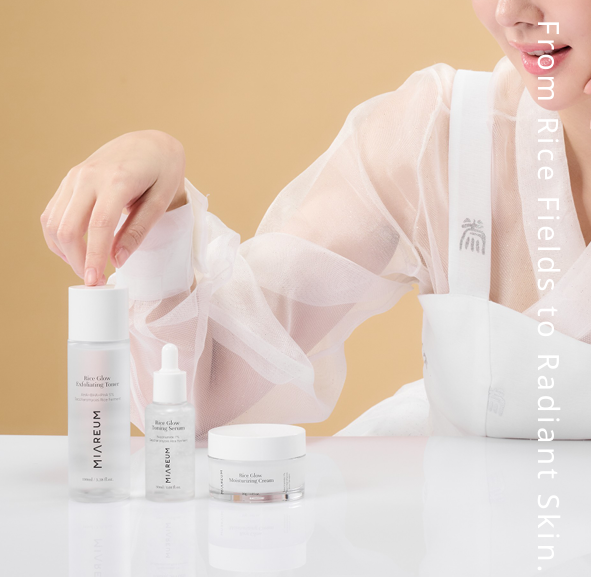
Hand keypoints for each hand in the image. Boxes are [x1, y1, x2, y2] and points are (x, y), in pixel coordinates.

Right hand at [41, 130, 185, 284]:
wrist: (151, 143)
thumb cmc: (162, 171)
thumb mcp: (161, 201)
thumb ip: (138, 230)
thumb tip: (118, 260)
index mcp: (117, 181)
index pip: (99, 226)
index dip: (94, 257)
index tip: (95, 282)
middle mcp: (89, 177)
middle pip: (68, 227)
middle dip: (77, 260)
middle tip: (94, 280)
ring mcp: (75, 177)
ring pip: (53, 222)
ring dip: (64, 251)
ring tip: (87, 265)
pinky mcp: (69, 180)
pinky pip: (53, 213)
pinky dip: (58, 236)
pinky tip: (76, 249)